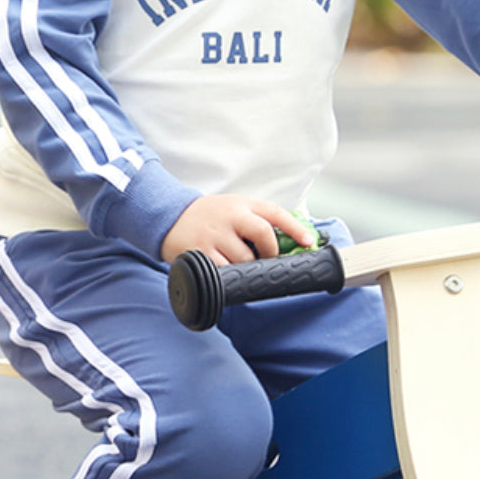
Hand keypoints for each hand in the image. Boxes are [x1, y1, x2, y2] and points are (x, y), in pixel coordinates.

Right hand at [161, 194, 316, 266]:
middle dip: (271, 252)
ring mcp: (214, 233)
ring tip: (239, 263)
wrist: (170, 217)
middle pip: (264, 234)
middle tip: (266, 259)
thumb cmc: (209, 216)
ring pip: (245, 258)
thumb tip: (289, 240)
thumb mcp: (233, 207)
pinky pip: (224, 270)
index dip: (295, 228)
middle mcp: (230, 216)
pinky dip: (229, 274)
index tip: (309, 242)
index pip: (275, 212)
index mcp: (242, 204)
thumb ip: (256, 219)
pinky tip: (224, 270)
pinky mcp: (200, 251)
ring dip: (248, 266)